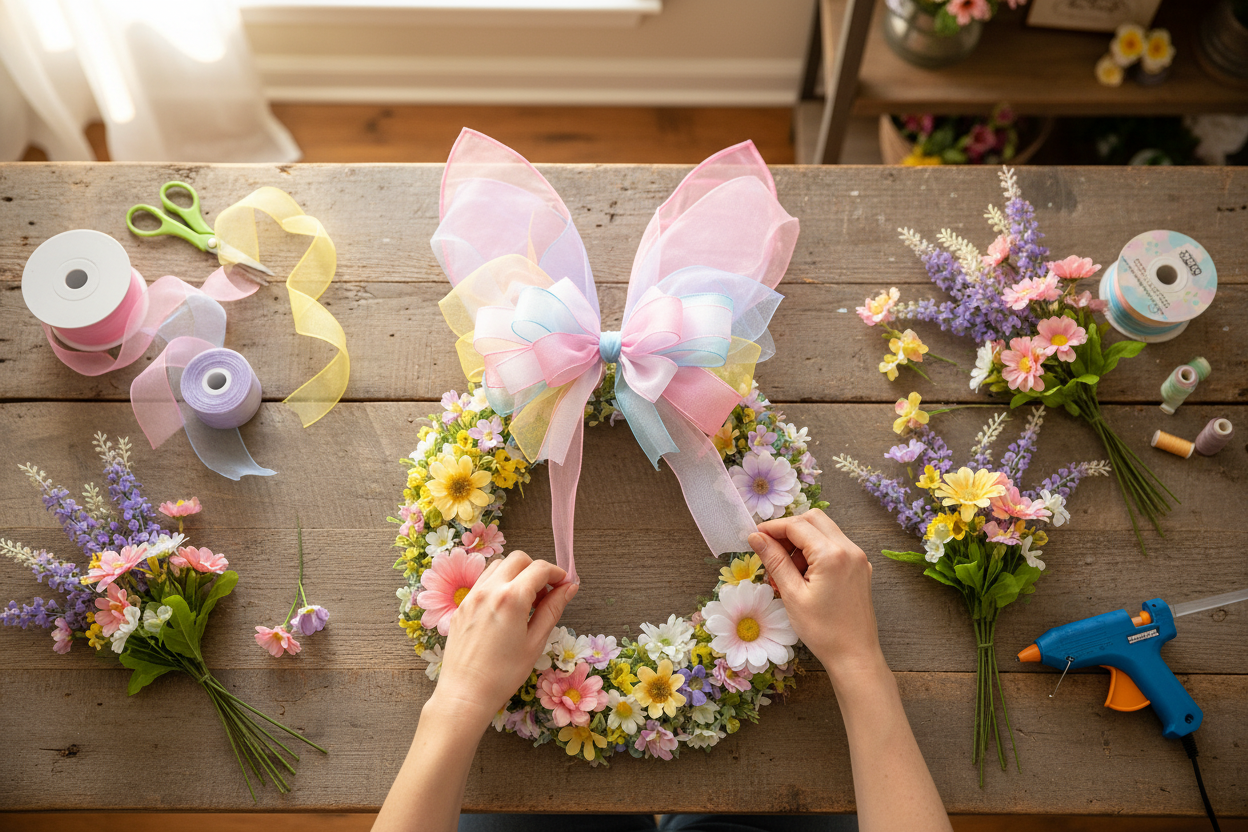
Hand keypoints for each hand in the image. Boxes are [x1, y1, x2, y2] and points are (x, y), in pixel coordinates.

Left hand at [432, 550, 576, 729]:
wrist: (465, 694)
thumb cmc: (504, 674)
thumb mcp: (535, 642)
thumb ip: (553, 609)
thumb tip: (569, 588)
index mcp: (512, 598)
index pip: (540, 568)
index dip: (557, 573)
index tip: (564, 585)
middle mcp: (490, 590)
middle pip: (518, 559)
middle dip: (536, 569)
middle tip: (545, 594)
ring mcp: (472, 596)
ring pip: (499, 566)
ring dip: (516, 574)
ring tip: (525, 601)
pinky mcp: (462, 606)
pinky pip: (483, 582)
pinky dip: (499, 584)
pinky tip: (505, 609)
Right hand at [749, 510, 884, 687]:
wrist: (855, 656)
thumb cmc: (823, 631)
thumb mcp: (792, 595)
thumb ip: (775, 561)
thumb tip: (756, 537)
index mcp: (832, 554)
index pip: (797, 525)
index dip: (772, 528)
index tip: (755, 538)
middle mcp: (850, 549)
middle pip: (814, 519)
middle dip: (789, 530)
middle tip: (771, 551)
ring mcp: (858, 558)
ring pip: (825, 531)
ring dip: (803, 541)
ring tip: (787, 570)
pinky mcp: (861, 568)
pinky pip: (835, 546)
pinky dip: (817, 551)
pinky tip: (805, 575)